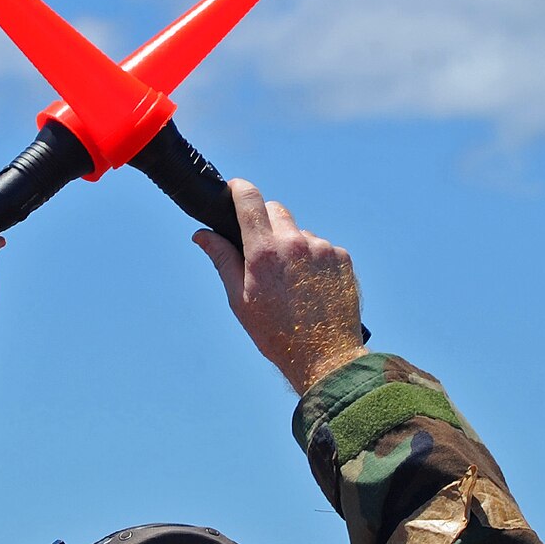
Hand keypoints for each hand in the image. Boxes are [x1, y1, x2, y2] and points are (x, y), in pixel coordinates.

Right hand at [195, 180, 364, 394]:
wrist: (324, 355)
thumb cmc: (275, 332)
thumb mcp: (238, 298)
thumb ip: (222, 260)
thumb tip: (202, 235)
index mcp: (265, 252)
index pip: (250, 200)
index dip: (238, 189)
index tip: (233, 189)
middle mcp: (296, 243)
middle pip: (276, 210)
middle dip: (264, 222)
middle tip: (258, 252)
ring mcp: (323, 248)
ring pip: (299, 232)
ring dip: (289, 245)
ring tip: (288, 282)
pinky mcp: (342, 257)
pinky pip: (320, 247)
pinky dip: (311, 259)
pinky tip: (308, 286)